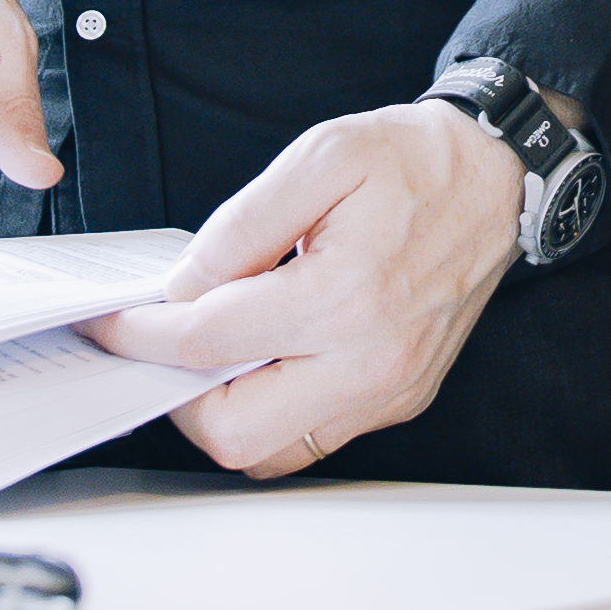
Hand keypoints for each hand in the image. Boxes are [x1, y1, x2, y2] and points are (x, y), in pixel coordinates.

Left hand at [83, 100, 523, 475]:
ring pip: (272, 452)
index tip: (110, 322)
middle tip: (160, 344)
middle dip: (175, 395)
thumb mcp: (318, 157)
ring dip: (223, 412)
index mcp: (346, 296)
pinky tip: (265, 355)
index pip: (208, 343)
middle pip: (234, 432)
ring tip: (213, 350)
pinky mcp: (400, 399)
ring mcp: (390, 391)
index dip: (140, 335)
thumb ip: (238, 227)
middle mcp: (371, 361)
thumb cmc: (413, 160)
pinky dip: (271, 410)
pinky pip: (313, 437)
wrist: (499, 176)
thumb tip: (181, 291)